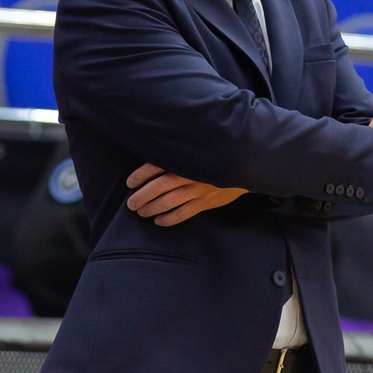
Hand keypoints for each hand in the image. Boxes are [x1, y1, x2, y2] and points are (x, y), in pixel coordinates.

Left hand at [126, 163, 247, 226]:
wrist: (242, 166)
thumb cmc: (214, 157)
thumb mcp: (196, 152)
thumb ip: (178, 155)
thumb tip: (153, 161)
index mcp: (184, 159)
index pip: (156, 166)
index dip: (140, 175)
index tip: (130, 182)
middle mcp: (189, 174)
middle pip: (159, 186)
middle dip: (142, 196)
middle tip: (131, 203)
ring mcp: (198, 190)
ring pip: (169, 202)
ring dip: (152, 208)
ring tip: (141, 212)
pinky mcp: (206, 202)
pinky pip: (184, 213)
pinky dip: (169, 219)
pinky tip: (159, 220)